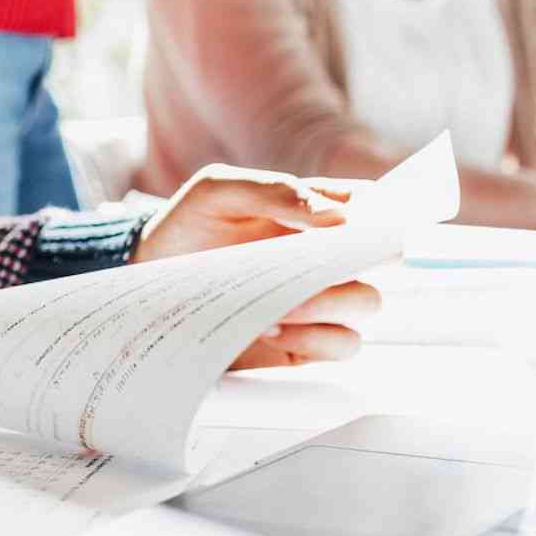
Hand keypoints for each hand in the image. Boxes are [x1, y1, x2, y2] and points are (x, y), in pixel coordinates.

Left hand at [134, 167, 380, 369]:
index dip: (384, 213)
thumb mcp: (218, 191)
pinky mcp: (305, 340)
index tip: (364, 224)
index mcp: (316, 210)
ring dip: (329, 303)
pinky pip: (342, 345)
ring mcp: (319, 298)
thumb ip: (274, 190)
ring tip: (279, 304)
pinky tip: (272, 328)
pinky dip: (315, 338)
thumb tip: (335, 216)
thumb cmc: (189, 225)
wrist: (151, 275)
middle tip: (313, 266)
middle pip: (382, 260)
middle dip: (355, 263)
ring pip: (367, 304)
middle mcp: (326, 255)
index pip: (373, 206)